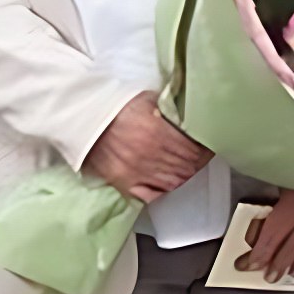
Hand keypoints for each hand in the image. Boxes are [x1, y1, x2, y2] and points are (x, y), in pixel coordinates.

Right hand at [83, 91, 212, 203]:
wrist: (83, 118)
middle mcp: (150, 157)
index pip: (193, 149)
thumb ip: (169, 108)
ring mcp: (137, 173)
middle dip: (199, 162)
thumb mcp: (146, 98)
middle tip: (203, 156)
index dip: (205, 149)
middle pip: (187, 167)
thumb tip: (188, 111)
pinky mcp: (125, 183)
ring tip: (190, 168)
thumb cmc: (113, 105)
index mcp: (157, 134)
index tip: (209, 145)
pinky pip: (153, 195)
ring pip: (174, 182)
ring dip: (186, 176)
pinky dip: (166, 191)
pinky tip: (171, 183)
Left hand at [237, 189, 293, 282]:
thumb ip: (275, 193)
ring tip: (282, 276)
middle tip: (266, 278)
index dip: (258, 254)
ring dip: (291, 267)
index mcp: (289, 207)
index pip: (270, 237)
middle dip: (273, 265)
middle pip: (285, 249)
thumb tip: (260, 211)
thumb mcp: (288, 175)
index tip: (246, 264)